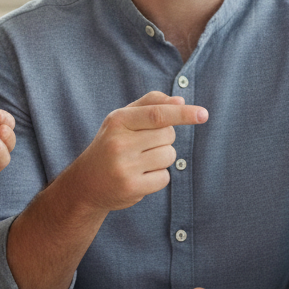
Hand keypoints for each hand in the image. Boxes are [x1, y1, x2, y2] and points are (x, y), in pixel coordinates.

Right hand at [65, 91, 207, 214]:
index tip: (203, 114)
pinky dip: (158, 176)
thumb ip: (150, 104)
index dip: (182, 113)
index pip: (157, 114)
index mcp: (118, 121)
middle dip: (165, 138)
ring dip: (163, 158)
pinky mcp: (131, 188)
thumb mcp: (122, 120)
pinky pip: (164, 177)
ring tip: (142, 161)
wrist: (85, 183)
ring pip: (169, 156)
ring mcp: (125, 167)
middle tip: (145, 145)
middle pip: (168, 135)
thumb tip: (180, 101)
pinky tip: (141, 176)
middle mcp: (119, 143)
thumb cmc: (110, 145)